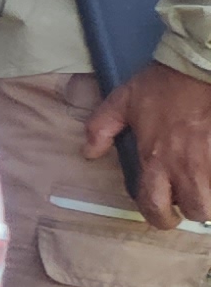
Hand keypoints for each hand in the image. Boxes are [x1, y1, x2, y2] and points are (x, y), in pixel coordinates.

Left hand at [89, 56, 210, 225]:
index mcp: (156, 162)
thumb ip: (101, 128)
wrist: (201, 68)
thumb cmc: (164, 85)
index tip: (165, 216)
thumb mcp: (123, 101)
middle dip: (194, 206)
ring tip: (208, 183)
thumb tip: (89, 152)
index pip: (154, 206)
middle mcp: (186, 170)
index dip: (160, 218)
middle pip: (197, 209)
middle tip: (192, 194)